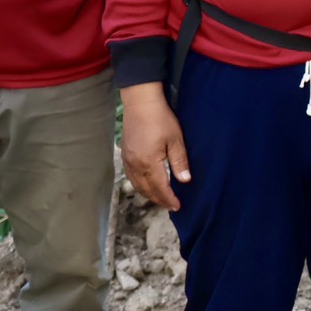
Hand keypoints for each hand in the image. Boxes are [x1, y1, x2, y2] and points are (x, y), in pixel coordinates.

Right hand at [119, 83, 190, 210]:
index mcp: (148, 163)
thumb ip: (179, 161)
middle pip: (146, 190)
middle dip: (159, 200)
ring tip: (161, 198)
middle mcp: (135, 165)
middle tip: (170, 206)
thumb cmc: (161, 119)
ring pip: (137, 185)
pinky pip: (131, 177)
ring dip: (149, 194)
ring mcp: (128, 161)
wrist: (140, 104)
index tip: (177, 207)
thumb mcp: (175, 140)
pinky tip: (147, 184)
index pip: (159, 188)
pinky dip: (140, 185)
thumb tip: (185, 181)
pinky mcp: (125, 154)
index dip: (169, 199)